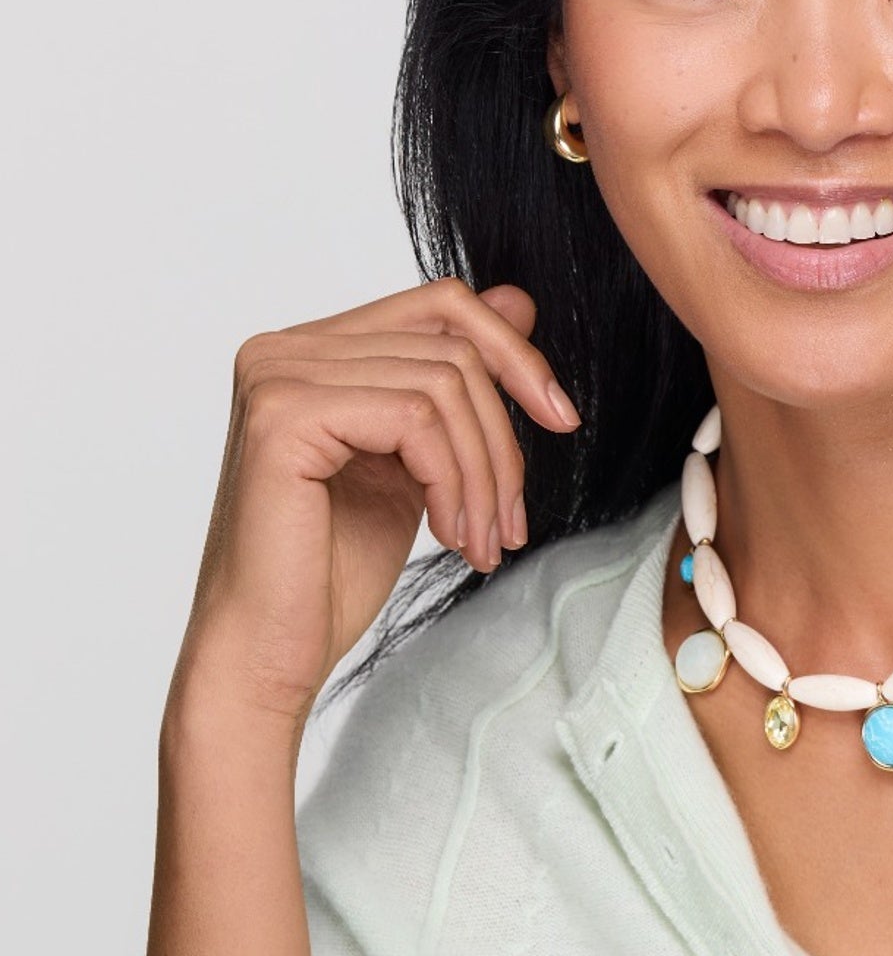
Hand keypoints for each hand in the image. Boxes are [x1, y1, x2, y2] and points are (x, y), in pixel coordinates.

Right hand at [170, 275, 579, 727]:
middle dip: (504, 435)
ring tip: (483, 541)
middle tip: (512, 520)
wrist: (267, 656)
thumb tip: (520, 299)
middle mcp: (284, 348)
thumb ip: (455, 378)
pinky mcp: (283, 415)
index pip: (442, 305)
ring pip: (444, 383)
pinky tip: (449, 536)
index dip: (514, 353)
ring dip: (485, 473)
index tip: (561, 419)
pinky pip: (416, 417)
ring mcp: (277, 375)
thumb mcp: (420, 458)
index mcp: (312, 349)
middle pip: (452, 344)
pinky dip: (453, 481)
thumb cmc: (331, 568)